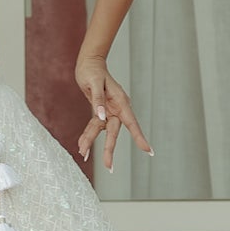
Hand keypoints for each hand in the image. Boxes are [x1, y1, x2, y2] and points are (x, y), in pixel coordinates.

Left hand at [74, 53, 152, 170]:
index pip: (131, 122)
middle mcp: (117, 108)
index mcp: (120, 101)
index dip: (139, 137)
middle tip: (109, 167)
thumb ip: (98, 101)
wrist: (88, 63)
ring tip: (83, 153)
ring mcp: (109, 111)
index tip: (148, 151)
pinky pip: (94, 126)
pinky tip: (81, 145)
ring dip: (91, 141)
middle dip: (110, 149)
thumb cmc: (92, 71)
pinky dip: (87, 135)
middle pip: (114, 132)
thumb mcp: (94, 83)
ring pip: (101, 130)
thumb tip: (101, 117)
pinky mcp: (100, 111)